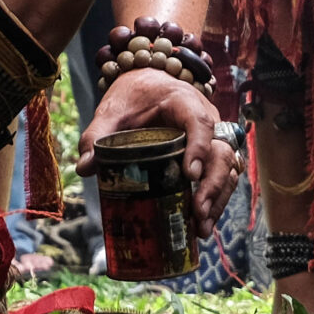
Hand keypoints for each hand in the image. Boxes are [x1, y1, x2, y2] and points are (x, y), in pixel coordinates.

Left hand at [77, 70, 237, 233]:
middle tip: (197, 213)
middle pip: (222, 152)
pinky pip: (224, 176)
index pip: (200, 124)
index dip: (199, 149)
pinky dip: (217, 200)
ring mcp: (214, 139)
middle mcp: (208, 120)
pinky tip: (202, 223)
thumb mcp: (112, 110)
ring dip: (219, 198)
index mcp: (184, 103)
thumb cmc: (134, 96)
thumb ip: (96, 135)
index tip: (190, 175)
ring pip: (228, 168)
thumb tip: (85, 168)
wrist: (150, 85)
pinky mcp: (213, 155)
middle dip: (213, 185)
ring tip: (201, 228)